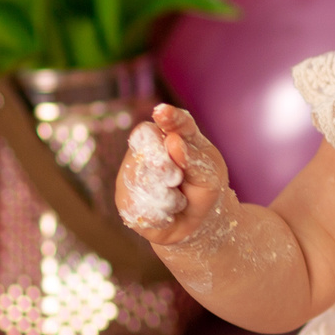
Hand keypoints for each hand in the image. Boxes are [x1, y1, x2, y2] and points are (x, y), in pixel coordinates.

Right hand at [116, 104, 229, 244]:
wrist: (198, 221)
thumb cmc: (204, 189)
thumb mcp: (210, 175)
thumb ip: (194, 159)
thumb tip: (172, 141)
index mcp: (174, 134)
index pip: (168, 122)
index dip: (167, 118)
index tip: (163, 113)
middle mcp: (147, 149)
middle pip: (147, 149)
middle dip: (165, 168)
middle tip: (176, 179)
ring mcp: (131, 172)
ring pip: (142, 181)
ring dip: (168, 197)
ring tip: (178, 200)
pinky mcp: (125, 199)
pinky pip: (139, 206)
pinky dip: (161, 214)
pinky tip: (167, 213)